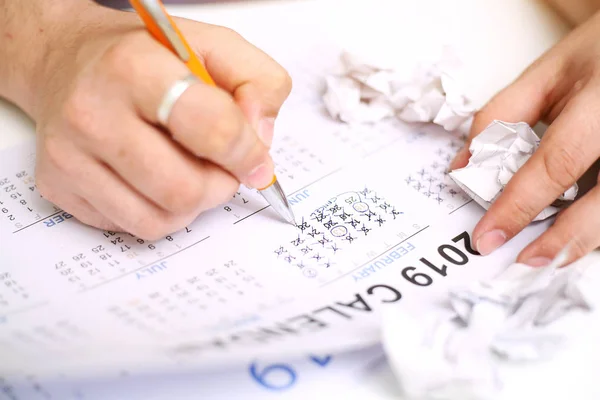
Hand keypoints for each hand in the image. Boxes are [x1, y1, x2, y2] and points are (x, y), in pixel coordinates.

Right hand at [25, 2, 290, 239]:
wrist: (66, 61)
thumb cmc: (144, 57)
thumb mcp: (214, 46)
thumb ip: (258, 83)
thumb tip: (260, 141)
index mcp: (135, 67)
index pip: (212, 128)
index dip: (246, 152)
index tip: (255, 159)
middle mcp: (92, 113)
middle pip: (185, 190)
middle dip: (218, 185)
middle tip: (218, 164)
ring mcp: (69, 156)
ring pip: (160, 220)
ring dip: (192, 204)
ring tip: (187, 169)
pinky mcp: (60, 187)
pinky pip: (133, 228)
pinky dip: (159, 212)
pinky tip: (153, 179)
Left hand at [450, 10, 599, 265]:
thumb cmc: (596, 56)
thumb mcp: (546, 73)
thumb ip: (502, 115)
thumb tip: (464, 167)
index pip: (557, 163)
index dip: (519, 204)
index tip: (487, 237)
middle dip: (564, 239)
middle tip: (525, 262)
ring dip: (585, 240)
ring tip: (548, 258)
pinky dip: (596, 225)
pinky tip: (573, 236)